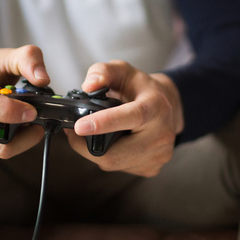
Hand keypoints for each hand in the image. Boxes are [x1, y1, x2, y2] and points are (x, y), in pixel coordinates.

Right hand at [0, 45, 49, 158]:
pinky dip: (7, 143)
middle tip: (36, 120)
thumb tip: (42, 79)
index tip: (33, 112)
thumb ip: (28, 59)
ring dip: (17, 139)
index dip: (9, 112)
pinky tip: (6, 127)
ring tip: (20, 120)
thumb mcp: (3, 56)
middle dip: (24, 134)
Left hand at [65, 60, 183, 176]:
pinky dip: (109, 157)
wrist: (166, 107)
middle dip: (86, 146)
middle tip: (72, 133)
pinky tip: (112, 143)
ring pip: (114, 163)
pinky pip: (120, 168)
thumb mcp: (123, 71)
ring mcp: (159, 155)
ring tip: (94, 135)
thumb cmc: (141, 89)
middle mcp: (162, 134)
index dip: (104, 123)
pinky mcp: (152, 168)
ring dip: (96, 152)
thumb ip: (103, 72)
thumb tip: (88, 86)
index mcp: (156, 106)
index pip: (132, 116)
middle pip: (116, 153)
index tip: (80, 126)